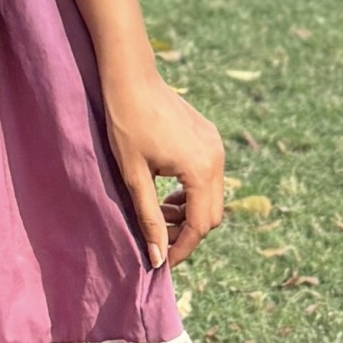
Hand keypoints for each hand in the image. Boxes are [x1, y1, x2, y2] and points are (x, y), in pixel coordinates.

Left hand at [104, 73, 225, 270]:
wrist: (131, 78)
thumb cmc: (126, 124)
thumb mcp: (134, 177)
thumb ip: (148, 218)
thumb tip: (157, 258)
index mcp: (201, 169)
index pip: (200, 225)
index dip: (182, 249)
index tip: (162, 264)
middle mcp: (216, 158)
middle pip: (212, 214)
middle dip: (187, 232)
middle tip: (157, 238)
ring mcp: (216, 146)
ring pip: (211, 197)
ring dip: (188, 213)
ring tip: (156, 213)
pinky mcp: (209, 138)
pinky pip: (208, 177)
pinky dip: (191, 193)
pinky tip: (165, 193)